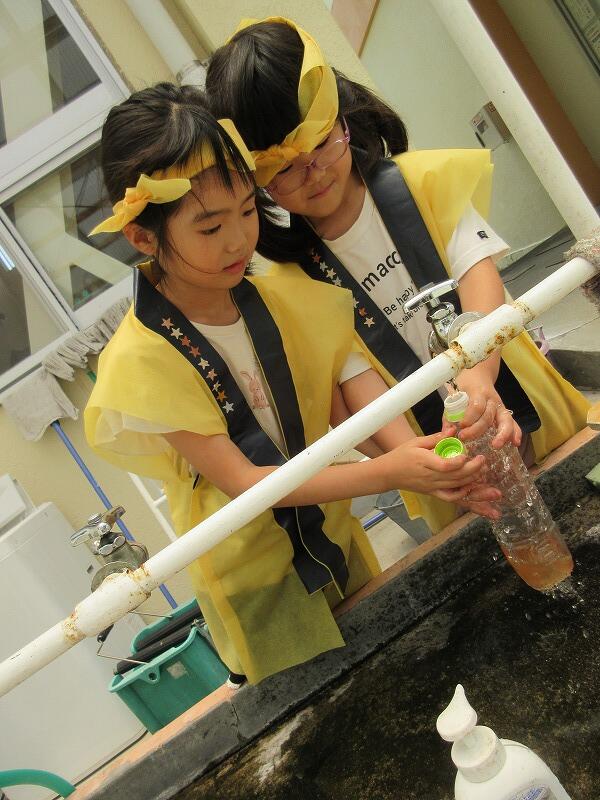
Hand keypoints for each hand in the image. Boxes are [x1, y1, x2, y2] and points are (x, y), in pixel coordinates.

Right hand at [377, 430, 500, 512]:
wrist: (388, 474)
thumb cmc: (401, 455)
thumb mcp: (416, 442)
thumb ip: (436, 437)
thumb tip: (453, 430)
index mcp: (424, 462)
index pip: (445, 465)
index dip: (459, 462)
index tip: (469, 455)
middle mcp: (430, 477)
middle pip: (455, 477)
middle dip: (473, 470)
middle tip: (483, 460)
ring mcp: (432, 487)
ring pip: (457, 488)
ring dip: (473, 483)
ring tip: (486, 476)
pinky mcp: (433, 493)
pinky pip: (450, 497)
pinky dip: (463, 495)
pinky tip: (473, 490)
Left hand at [448, 382, 521, 448]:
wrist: (478, 374)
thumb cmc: (464, 386)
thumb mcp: (453, 396)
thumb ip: (449, 415)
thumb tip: (447, 433)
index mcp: (478, 393)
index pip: (476, 406)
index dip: (469, 418)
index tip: (460, 426)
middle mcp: (491, 399)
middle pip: (488, 416)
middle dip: (477, 429)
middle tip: (465, 438)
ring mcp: (500, 406)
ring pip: (505, 419)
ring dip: (502, 434)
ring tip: (496, 446)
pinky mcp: (504, 412)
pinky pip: (513, 422)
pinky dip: (515, 432)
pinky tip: (515, 443)